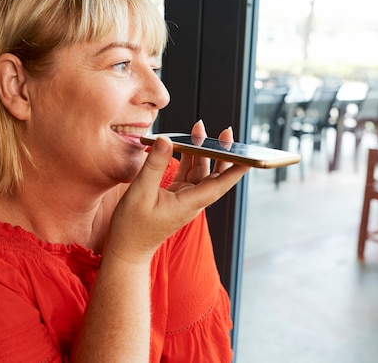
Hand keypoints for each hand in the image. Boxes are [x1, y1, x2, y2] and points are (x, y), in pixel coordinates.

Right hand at [105, 122, 249, 263]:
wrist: (126, 248)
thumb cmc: (133, 226)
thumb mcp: (140, 192)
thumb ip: (155, 165)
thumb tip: (166, 140)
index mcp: (189, 203)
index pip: (220, 184)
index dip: (237, 169)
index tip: (251, 154)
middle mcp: (192, 201)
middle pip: (214, 175)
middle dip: (222, 153)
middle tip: (225, 132)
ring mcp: (184, 198)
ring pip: (200, 172)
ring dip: (201, 151)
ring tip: (199, 129)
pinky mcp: (175, 196)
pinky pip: (187, 174)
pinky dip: (187, 158)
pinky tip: (184, 144)